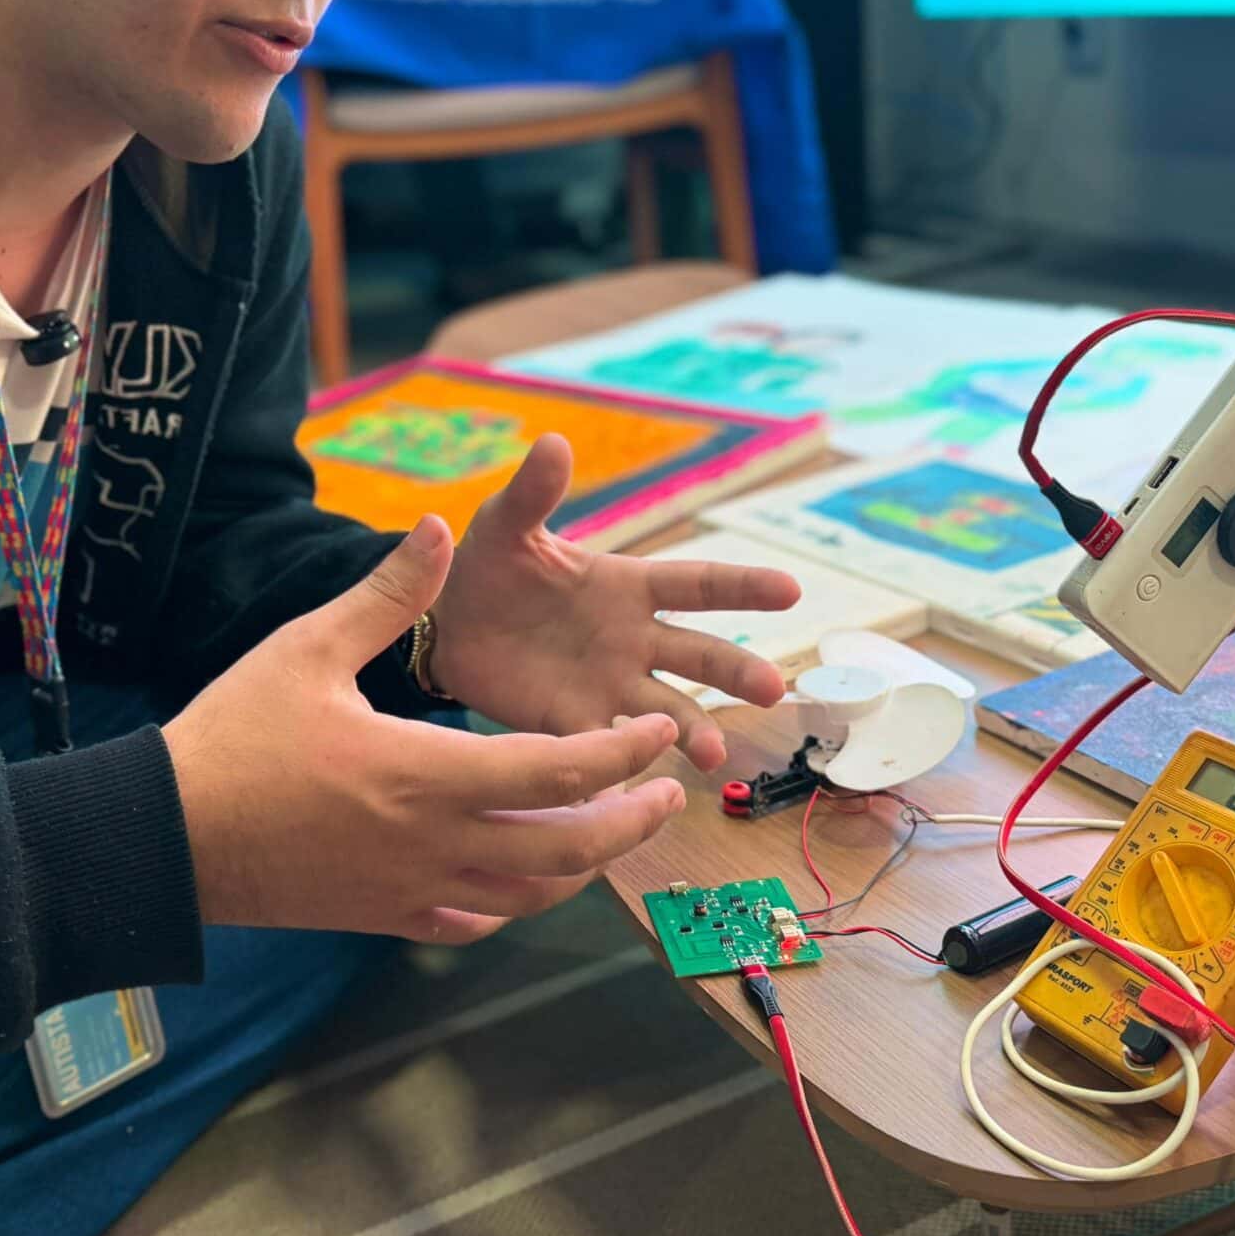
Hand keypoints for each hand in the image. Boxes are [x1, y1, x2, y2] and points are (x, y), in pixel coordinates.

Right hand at [162, 516, 688, 944]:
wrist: (169, 836)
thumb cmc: (235, 735)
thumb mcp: (308, 647)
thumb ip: (388, 595)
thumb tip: (435, 528)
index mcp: (427, 772)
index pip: (560, 771)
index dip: (622, 754)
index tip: (657, 735)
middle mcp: (435, 842)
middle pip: (567, 849)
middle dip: (631, 821)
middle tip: (668, 792)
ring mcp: (412, 889)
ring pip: (530, 895)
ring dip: (584, 865)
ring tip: (612, 829)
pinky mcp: (384, 916)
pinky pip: (473, 921)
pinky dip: (514, 902)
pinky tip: (521, 877)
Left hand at [429, 436, 801, 773]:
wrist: (443, 622)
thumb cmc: (488, 563)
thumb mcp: (507, 525)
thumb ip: (534, 493)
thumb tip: (553, 442)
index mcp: (627, 586)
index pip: (697, 583)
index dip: (744, 585)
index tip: (791, 589)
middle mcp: (632, 639)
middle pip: (699, 656)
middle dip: (736, 672)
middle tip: (773, 689)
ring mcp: (608, 685)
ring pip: (667, 711)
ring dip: (694, 732)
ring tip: (713, 757)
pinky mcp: (571, 722)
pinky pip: (606, 749)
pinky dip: (625, 770)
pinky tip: (641, 793)